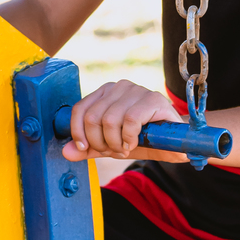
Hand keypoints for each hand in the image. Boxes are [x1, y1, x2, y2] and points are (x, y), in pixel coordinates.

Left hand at [63, 80, 185, 162]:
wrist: (174, 143)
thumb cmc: (142, 140)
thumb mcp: (110, 146)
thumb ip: (88, 149)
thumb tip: (66, 152)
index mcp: (106, 93)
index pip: (80, 109)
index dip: (78, 132)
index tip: (85, 148)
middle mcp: (119, 87)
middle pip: (93, 117)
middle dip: (100, 142)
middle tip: (114, 151)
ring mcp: (137, 91)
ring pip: (110, 120)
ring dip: (116, 143)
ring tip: (126, 148)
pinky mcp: (153, 99)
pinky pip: (130, 120)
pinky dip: (129, 137)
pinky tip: (135, 143)